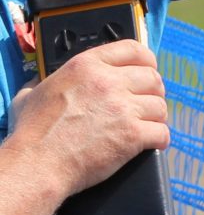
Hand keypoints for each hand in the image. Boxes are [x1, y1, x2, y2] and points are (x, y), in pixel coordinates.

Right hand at [9, 40, 168, 196]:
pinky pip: (161, 131)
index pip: (133, 49)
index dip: (147, 60)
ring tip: (149, 124)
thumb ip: (46, 81)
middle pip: (153, 78)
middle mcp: (109, 82)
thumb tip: (42, 80)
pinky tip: (154, 142)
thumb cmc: (31, 133)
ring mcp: (123, 108)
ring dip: (157, 116)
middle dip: (154, 91)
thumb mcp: (32, 93)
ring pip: (160, 105)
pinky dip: (160, 138)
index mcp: (87, 66)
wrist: (36, 165)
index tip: (149, 69)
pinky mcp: (132, 134)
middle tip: (147, 103)